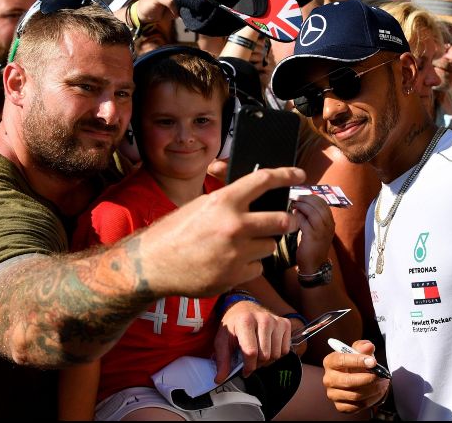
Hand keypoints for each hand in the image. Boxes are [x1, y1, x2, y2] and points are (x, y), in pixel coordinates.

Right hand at [139, 167, 304, 297]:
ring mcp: (236, 253)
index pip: (264, 181)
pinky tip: (230, 264)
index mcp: (225, 201)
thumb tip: (254, 194)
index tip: (299, 175)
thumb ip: (229, 200)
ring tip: (240, 246)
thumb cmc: (175, 232)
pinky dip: (249, 266)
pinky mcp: (235, 276)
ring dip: (261, 246)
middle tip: (287, 221)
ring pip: (270, 247)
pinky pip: (257, 268)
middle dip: (287, 221)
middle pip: (281, 220)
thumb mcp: (201, 205)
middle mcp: (234, 225)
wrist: (152, 265)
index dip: (286, 175)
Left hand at [214, 301, 290, 381]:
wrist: (244, 308)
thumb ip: (222, 360)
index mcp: (246, 321)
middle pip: (265, 356)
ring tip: (259, 354)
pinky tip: (268, 347)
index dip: (248, 367)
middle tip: (250, 360)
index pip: (251, 352)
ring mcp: (276, 321)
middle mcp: (263, 319)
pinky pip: (285, 350)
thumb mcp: (222, 340)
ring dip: (267, 360)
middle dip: (257, 364)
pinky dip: (276, 353)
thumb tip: (220, 380)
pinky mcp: (285, 323)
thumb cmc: (233, 326)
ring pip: (276, 354)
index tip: (244, 371)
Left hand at [292, 195, 334, 271]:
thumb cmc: (311, 246)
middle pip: (319, 205)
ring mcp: (322, 231)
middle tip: (296, 198)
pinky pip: (305, 221)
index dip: (312, 197)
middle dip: (306, 199)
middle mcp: (329, 225)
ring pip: (314, 212)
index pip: (324, 203)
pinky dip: (298, 216)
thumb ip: (311, 217)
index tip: (302, 195)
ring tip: (294, 204)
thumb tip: (299, 203)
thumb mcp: (315, 230)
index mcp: (331, 222)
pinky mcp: (313, 237)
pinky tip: (293, 215)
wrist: (313, 266)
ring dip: (302, 205)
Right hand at [322, 340, 390, 412]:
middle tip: (380, 375)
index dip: (357, 361)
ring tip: (383, 383)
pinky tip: (377, 392)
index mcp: (330, 362)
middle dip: (367, 379)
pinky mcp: (340, 406)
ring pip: (355, 395)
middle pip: (348, 381)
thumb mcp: (360, 351)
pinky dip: (371, 399)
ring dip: (372, 389)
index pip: (340, 360)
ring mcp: (333, 394)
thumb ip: (364, 347)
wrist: (358, 378)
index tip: (373, 362)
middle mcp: (328, 379)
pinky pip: (358, 405)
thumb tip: (368, 346)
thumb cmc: (357, 362)